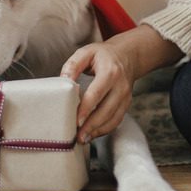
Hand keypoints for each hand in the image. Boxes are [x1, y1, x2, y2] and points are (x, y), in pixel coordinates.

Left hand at [60, 24, 183, 143]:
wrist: (127, 56)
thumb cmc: (102, 55)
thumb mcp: (86, 52)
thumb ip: (73, 65)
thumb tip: (63, 80)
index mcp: (110, 72)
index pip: (97, 93)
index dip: (86, 109)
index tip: (76, 121)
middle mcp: (121, 86)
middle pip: (106, 110)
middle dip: (91, 125)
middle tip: (77, 136)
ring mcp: (125, 97)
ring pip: (113, 119)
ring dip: (98, 131)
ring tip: (83, 138)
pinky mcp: (126, 104)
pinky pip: (116, 120)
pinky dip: (104, 130)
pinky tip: (92, 134)